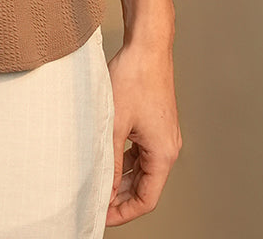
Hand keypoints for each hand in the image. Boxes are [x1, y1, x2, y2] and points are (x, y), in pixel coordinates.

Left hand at [105, 37, 181, 224]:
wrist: (147, 46)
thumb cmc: (135, 78)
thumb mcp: (114, 124)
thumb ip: (108, 159)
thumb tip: (102, 187)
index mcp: (162, 153)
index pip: (146, 199)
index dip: (124, 212)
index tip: (102, 216)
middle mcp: (167, 147)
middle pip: (144, 186)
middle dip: (120, 197)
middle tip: (95, 202)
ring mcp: (162, 135)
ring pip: (141, 169)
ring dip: (121, 178)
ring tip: (97, 183)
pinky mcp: (155, 123)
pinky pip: (140, 151)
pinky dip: (124, 159)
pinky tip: (106, 158)